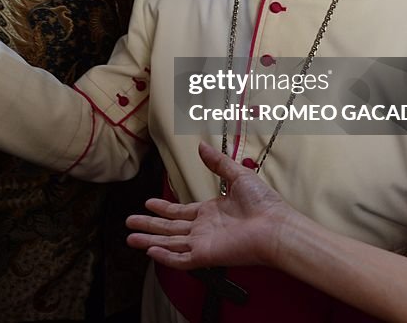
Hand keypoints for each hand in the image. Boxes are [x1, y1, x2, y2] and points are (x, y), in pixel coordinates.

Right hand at [125, 142, 293, 269]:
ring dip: (150, 241)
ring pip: (170, 244)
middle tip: (129, 222)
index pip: (180, 213)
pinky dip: (166, 257)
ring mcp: (204, 243)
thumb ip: (217, 163)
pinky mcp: (206, 256)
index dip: (163, 209)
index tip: (148, 204)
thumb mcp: (238, 175)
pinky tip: (150, 252)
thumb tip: (201, 146)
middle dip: (149, 226)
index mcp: (210, 213)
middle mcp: (204, 229)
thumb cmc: (263, 204)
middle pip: (169, 229)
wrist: (276, 226)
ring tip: (130, 238)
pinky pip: (181, 259)